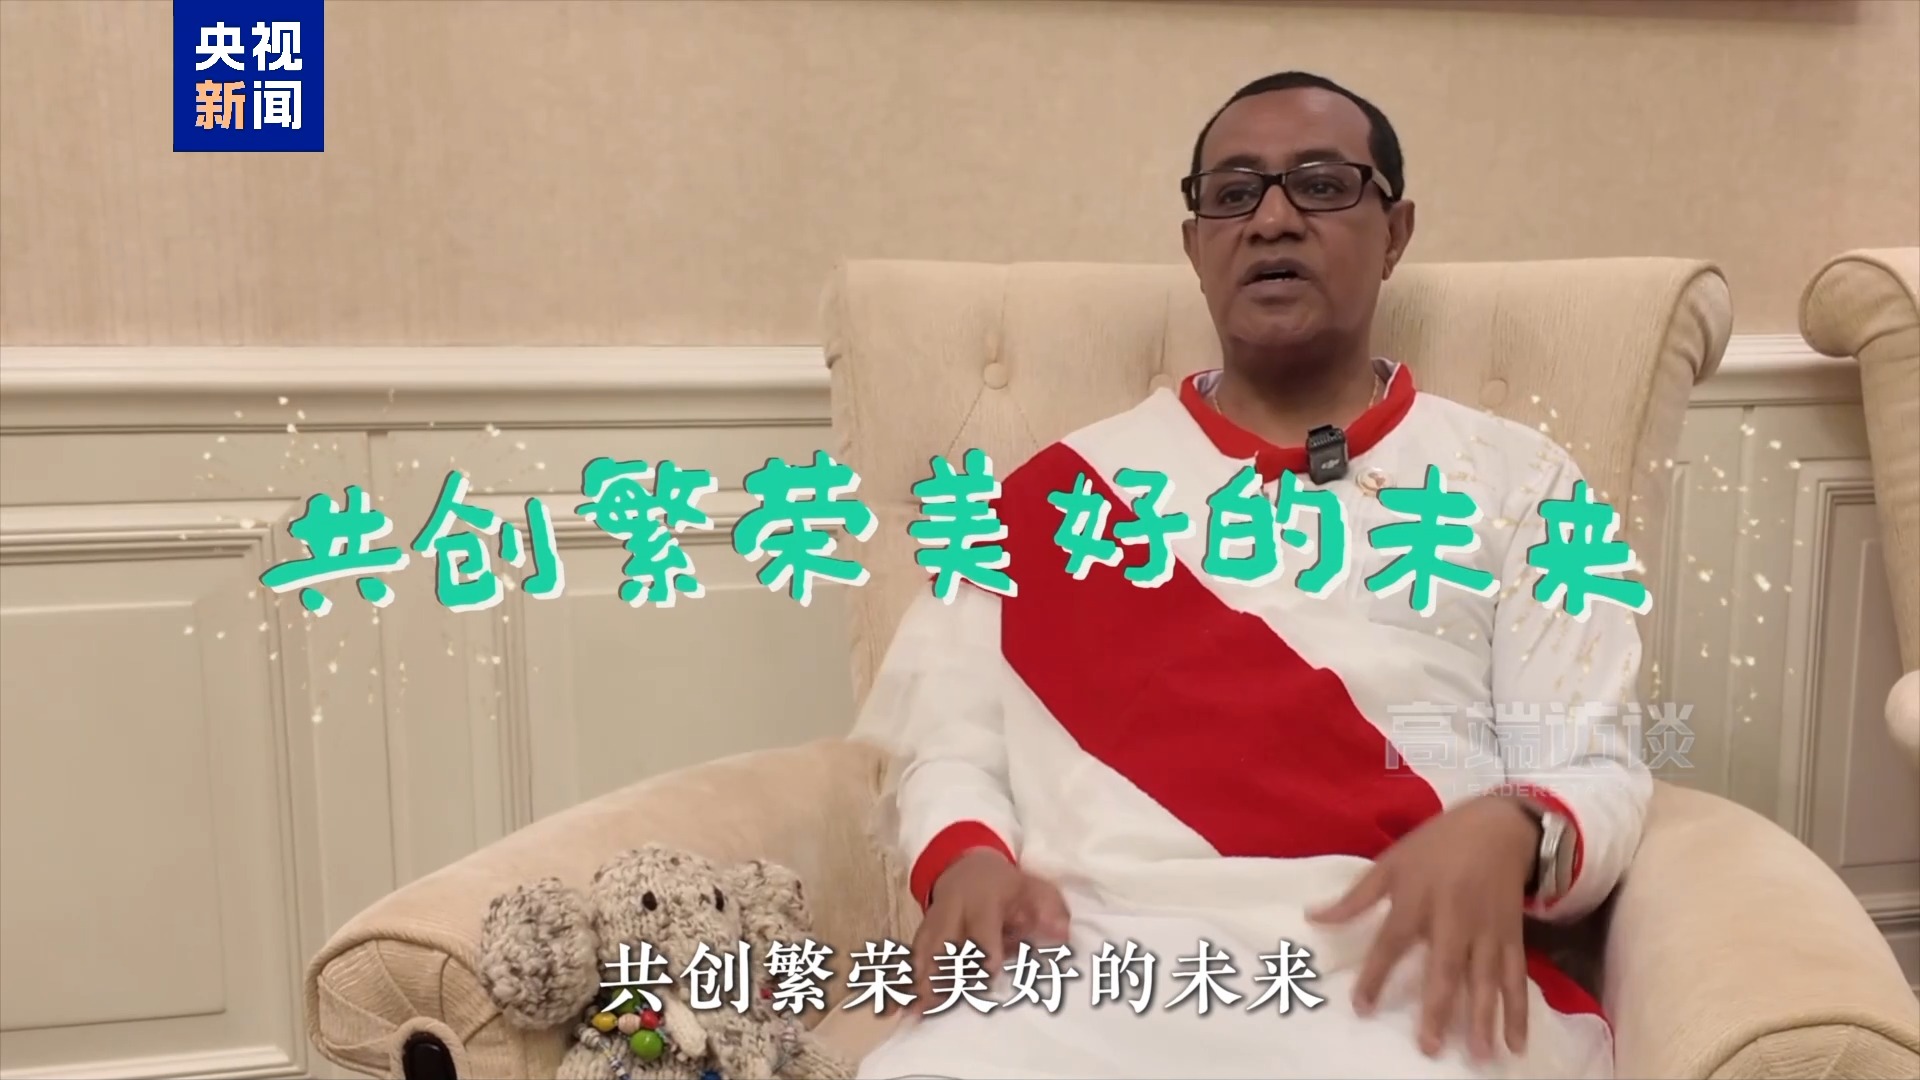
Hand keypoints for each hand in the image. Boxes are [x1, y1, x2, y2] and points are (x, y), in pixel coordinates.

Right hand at [908, 849, 1069, 1012]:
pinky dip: (903, 981)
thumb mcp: (1033, 888)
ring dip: (919, 982)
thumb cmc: (1007, 885)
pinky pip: (911, 957)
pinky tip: (896, 1007)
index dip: (985, 948)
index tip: (988, 971)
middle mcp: (952, 911)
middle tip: (939, 1002)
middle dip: (941, 972)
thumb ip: (1049, 911)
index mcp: (982, 899)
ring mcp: (933, 922)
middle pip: (945, 942)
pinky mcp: (922, 934)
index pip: (982, 926)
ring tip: (915, 1012)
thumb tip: (1063, 934)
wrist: (967, 865)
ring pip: (923, 952)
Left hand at [1308, 795, 1540, 1059]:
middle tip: (1430, 1046)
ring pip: (1486, 979)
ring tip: (1480, 1056)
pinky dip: (1518, 1011)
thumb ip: (1354, 897)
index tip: (1361, 1007)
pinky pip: (1516, 978)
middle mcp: (1454, 918)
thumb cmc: (1436, 846)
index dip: (1376, 974)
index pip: (1392, 942)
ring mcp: (1487, 930)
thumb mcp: (1391, 861)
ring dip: (1484, 1019)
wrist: (1497, 827)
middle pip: (1446, 967)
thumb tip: (1312, 917)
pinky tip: (1516, 1044)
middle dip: (1439, 1008)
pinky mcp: (1513, 937)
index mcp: (1418, 898)